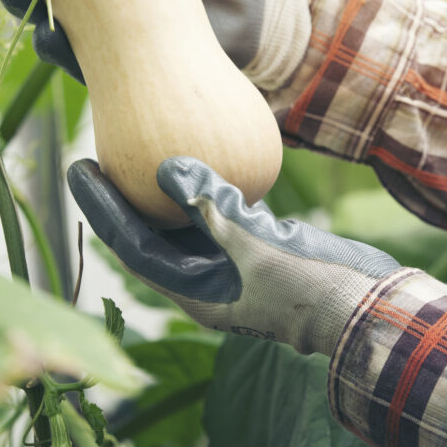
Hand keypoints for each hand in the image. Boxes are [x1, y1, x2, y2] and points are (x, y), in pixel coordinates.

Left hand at [69, 156, 400, 355]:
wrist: (365, 303)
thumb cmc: (311, 288)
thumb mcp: (257, 248)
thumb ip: (213, 208)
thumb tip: (166, 168)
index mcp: (195, 292)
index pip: (133, 245)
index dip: (104, 206)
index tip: (82, 165)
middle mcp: (206, 280)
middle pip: (151, 232)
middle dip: (124, 195)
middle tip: (100, 150)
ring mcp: (233, 264)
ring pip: (185, 222)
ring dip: (164, 188)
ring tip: (141, 144)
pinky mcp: (258, 248)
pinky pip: (222, 213)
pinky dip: (209, 185)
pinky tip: (204, 151)